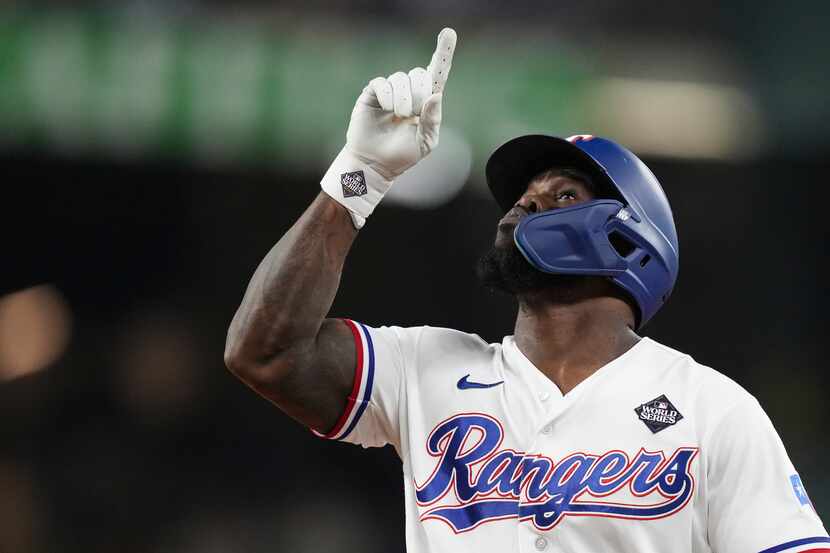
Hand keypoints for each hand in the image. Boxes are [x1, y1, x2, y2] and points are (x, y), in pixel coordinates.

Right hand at [321, 27, 457, 228]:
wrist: (375, 164)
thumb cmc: (402, 156)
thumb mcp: (425, 143)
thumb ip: (432, 120)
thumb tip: (435, 95)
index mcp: (426, 102)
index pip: (437, 74)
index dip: (443, 53)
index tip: (448, 33)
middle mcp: (409, 92)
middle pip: (419, 74)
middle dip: (419, 93)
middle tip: (412, 113)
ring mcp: (390, 92)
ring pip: (401, 78)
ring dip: (403, 99)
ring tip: (399, 116)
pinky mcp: (373, 93)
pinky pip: (382, 83)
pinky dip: (387, 96)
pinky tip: (386, 109)